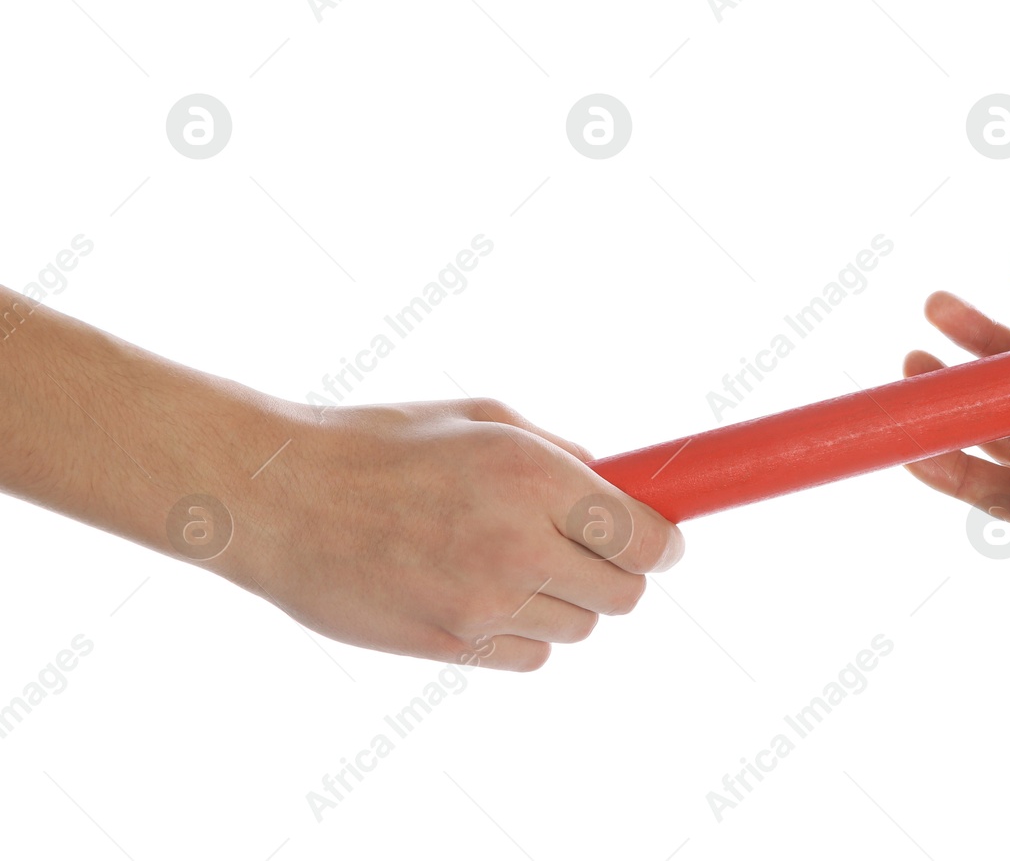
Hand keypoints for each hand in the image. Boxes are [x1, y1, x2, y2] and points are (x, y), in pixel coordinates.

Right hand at [214, 397, 684, 669]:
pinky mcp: (450, 645)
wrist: (279, 497)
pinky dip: (525, 632)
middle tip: (591, 551)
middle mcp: (519, 544)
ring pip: (580, 628)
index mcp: (534, 476)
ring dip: (568, 602)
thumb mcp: (481, 420)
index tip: (662, 540)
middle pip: (625, 594)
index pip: (645, 539)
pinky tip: (486, 594)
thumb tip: (622, 488)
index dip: (663, 543)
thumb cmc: (382, 444)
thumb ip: (560, 455)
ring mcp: (484, 603)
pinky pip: (531, 656)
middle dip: (621, 573)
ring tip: (518, 563)